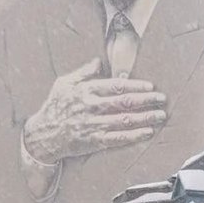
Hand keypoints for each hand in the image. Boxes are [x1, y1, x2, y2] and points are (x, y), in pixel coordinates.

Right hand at [22, 59, 166, 166]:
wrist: (41, 135)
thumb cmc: (54, 107)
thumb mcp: (63, 84)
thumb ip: (83, 72)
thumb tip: (99, 61)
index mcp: (85, 91)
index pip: (115, 86)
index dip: (135, 85)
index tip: (150, 86)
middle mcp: (91, 107)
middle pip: (124, 102)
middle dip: (146, 100)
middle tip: (162, 99)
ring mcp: (93, 125)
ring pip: (124, 120)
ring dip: (145, 117)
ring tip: (160, 115)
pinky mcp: (93, 141)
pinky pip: (118, 138)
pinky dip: (134, 135)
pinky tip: (147, 132)